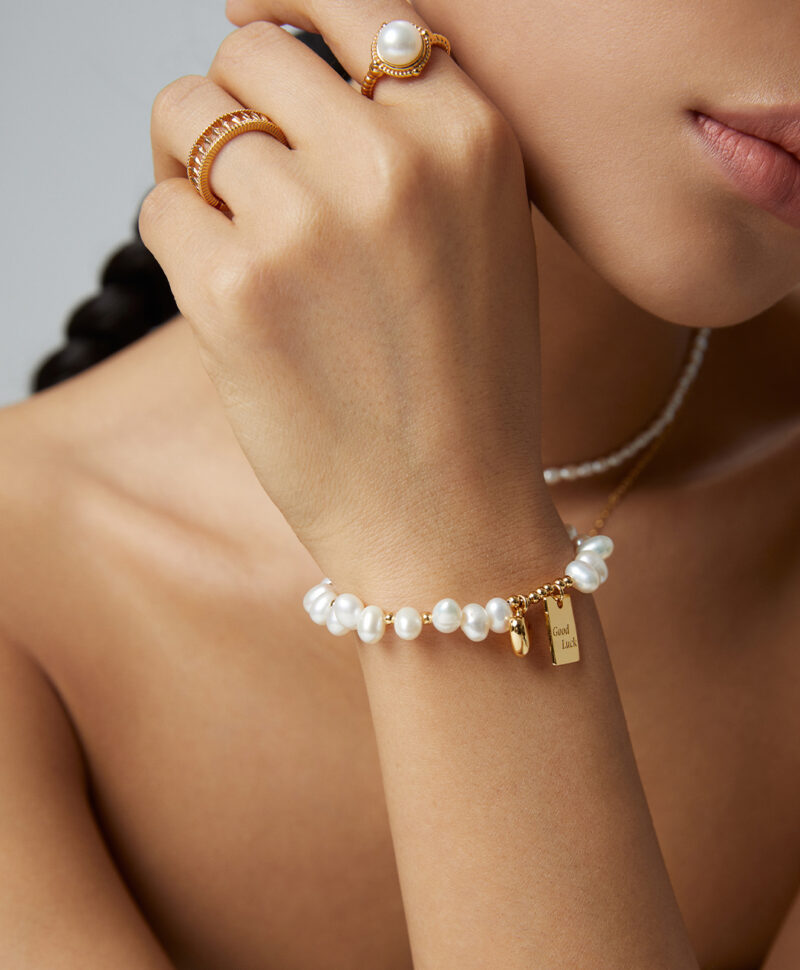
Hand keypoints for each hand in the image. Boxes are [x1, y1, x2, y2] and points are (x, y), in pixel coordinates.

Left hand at [139, 1, 559, 595]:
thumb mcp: (480, 236)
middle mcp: (392, 159)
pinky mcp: (236, 287)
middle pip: (248, 54)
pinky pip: (158, 208)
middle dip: (232, 105)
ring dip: (192, 168)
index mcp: (469, 136)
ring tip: (235, 241)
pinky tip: (231, 301)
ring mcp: (310, 221)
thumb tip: (291, 75)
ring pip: (187, 117)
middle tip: (238, 170)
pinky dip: (179, 245)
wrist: (451, 515)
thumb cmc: (465, 390)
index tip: (251, 23)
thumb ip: (407, 144)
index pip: (353, 1)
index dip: (286, 7)